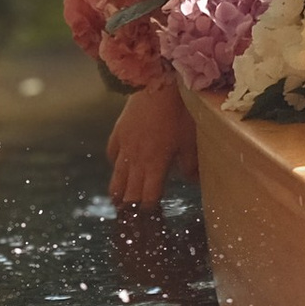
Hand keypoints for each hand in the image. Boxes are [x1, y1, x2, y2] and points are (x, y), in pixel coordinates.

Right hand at [106, 82, 197, 208]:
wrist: (158, 86)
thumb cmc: (180, 113)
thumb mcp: (191, 140)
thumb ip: (190, 164)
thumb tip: (192, 181)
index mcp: (155, 165)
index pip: (148, 196)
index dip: (148, 209)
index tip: (148, 219)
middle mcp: (136, 160)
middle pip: (129, 191)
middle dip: (130, 206)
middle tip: (129, 218)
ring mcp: (124, 147)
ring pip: (116, 176)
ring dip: (117, 191)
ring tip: (118, 202)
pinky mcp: (118, 132)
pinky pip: (112, 153)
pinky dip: (114, 163)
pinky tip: (117, 165)